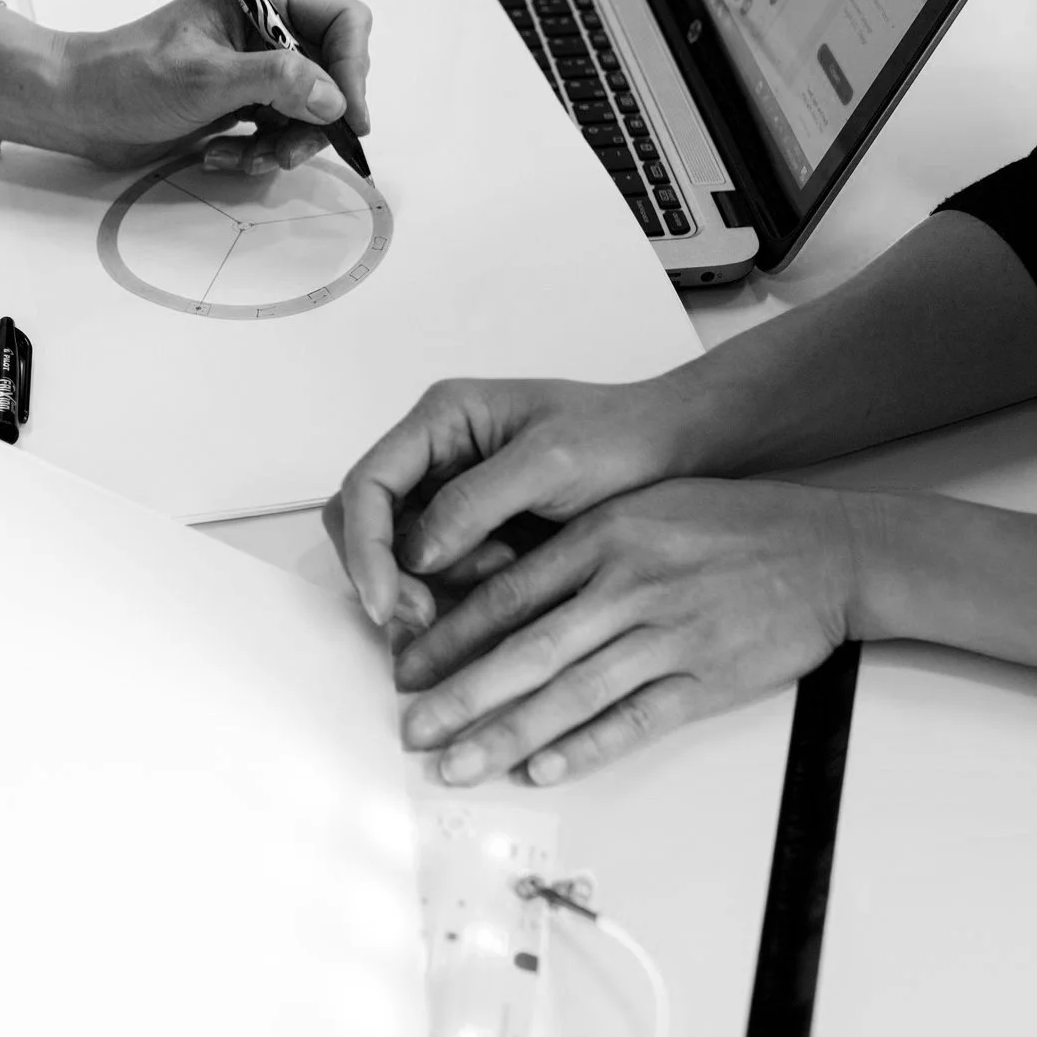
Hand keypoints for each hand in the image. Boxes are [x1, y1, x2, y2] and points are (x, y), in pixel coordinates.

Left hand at [50, 0, 371, 171]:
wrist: (77, 108)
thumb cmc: (127, 75)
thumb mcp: (205, 77)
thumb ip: (276, 81)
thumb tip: (333, 98)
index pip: (341, 21)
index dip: (353, 69)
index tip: (348, 117)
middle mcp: (264, 28)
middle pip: (331, 72)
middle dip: (316, 118)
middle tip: (288, 150)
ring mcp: (254, 67)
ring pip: (309, 110)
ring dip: (285, 143)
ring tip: (246, 159)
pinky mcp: (242, 101)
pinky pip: (279, 131)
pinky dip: (260, 152)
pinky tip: (222, 157)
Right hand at [324, 374, 712, 632]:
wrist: (672, 455)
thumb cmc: (621, 438)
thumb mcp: (550, 462)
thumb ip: (475, 501)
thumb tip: (417, 552)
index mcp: (443, 419)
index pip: (368, 484)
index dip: (365, 546)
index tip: (385, 602)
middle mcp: (436, 454)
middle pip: (366, 522)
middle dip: (385, 575)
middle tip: (423, 618)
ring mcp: (452, 495)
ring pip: (398, 556)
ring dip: (430, 585)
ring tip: (500, 577)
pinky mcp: (475, 532)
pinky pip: (438, 572)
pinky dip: (456, 594)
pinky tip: (503, 585)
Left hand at [392, 479, 868, 786]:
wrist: (828, 548)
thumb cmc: (731, 525)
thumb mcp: (641, 508)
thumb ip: (573, 547)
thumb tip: (495, 590)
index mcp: (603, 536)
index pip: (507, 592)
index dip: (450, 635)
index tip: (406, 665)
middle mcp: (628, 584)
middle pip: (526, 649)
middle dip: (460, 695)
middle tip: (412, 728)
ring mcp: (668, 634)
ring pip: (570, 693)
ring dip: (507, 735)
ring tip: (457, 766)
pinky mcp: (706, 678)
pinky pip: (635, 720)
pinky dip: (586, 747)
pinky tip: (544, 770)